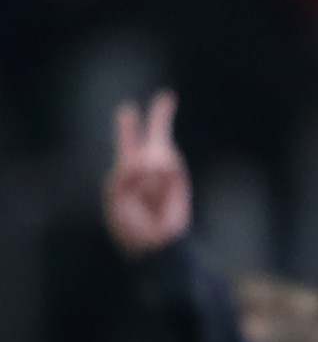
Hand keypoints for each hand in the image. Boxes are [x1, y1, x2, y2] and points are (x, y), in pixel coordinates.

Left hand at [104, 91, 190, 257]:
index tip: (128, 110)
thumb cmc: (131, 225)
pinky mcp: (180, 181)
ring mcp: (167, 174)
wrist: (155, 245)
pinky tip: (158, 199)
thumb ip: (126, 175)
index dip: (128, 125)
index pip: (128, 142)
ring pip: (159, 157)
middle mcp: (149, 167)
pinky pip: (166, 170)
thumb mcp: (115, 197)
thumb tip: (151, 163)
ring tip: (149, 201)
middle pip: (156, 135)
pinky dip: (159, 182)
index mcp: (127, 170)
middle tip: (167, 96)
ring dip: (149, 179)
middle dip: (160, 116)